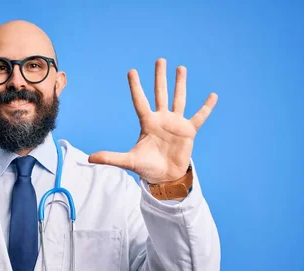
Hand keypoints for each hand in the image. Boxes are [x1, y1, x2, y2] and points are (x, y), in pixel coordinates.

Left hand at [88, 58, 216, 182]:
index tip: (132, 71)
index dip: (136, 87)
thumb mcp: (128, 161)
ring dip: (180, 84)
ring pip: (178, 99)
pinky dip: (206, 107)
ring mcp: (175, 124)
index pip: (140, 101)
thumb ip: (110, 158)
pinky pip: (199, 117)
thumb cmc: (146, 168)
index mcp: (147, 123)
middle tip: (160, 60)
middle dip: (160, 77)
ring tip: (180, 68)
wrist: (164, 177)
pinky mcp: (188, 131)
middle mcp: (161, 119)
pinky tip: (213, 95)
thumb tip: (90, 159)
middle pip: (160, 94)